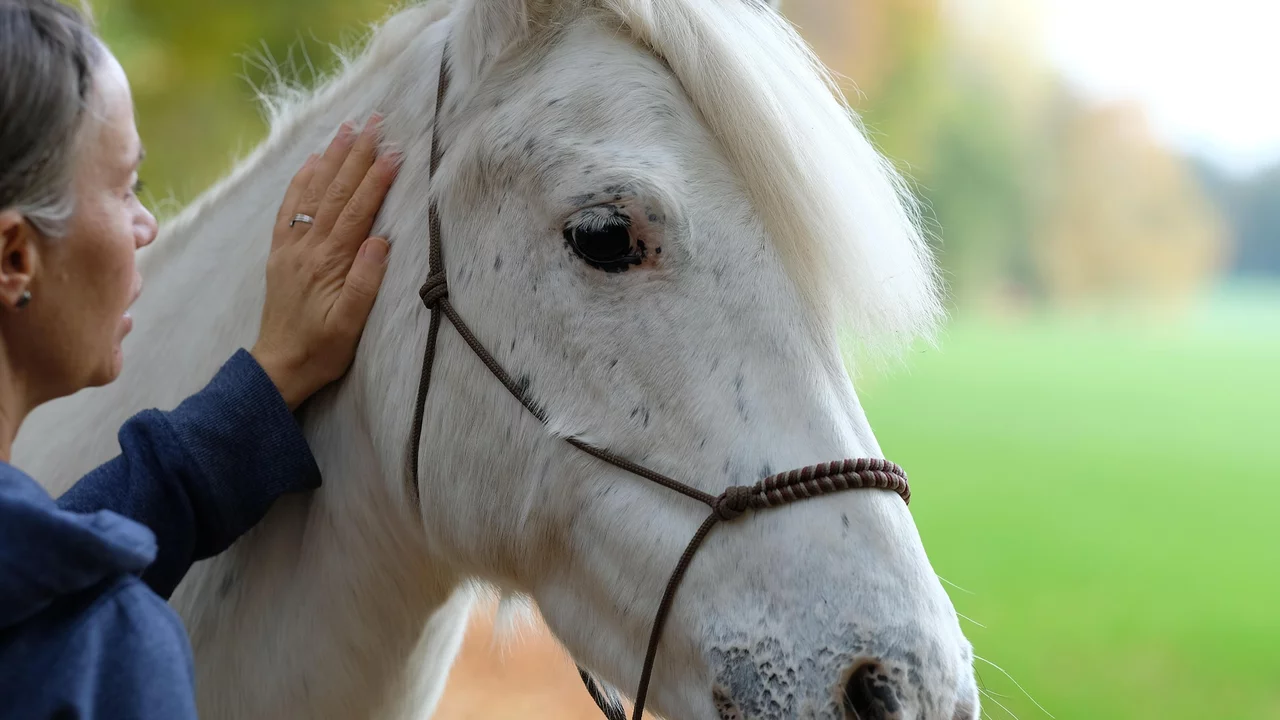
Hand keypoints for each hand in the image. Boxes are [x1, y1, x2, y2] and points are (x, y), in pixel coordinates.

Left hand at [251, 115, 398, 409]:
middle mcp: (306, 247)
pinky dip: (302, 179)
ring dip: (332, 157)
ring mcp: (291, 247)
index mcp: (328, 263)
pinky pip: (290, 206)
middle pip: (335, 191)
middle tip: (374, 121)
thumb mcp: (351, 324)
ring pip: (313, 191)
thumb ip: (365, 281)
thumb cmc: (323, 349)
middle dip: (356, 154)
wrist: (280, 366)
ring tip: (348, 128)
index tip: (394, 150)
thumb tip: (381, 240)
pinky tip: (313, 160)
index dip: (376, 178)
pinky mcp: (281, 252)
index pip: (357, 210)